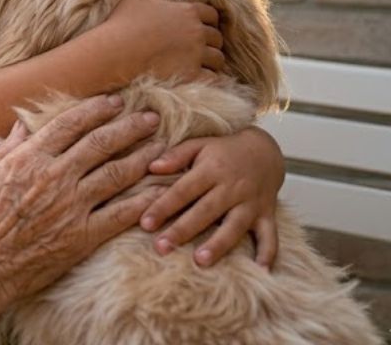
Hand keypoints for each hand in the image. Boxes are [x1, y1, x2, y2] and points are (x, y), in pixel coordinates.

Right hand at [0, 94, 166, 306]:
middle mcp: (53, 177)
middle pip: (100, 143)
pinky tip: (157, 191)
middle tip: (150, 118)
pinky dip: (142, 200)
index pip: (70, 124)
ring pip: (116, 174)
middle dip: (129, 127)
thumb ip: (8, 148)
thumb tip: (22, 125)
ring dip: (142, 157)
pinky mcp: (81, 237)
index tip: (114, 102)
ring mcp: (70, 207)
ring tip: (160, 147)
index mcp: (28, 158)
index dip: (95, 110)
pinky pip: (120, 214)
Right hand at [104, 0, 223, 82]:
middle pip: (217, 37)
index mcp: (187, 12)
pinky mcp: (191, 75)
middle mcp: (196, 32)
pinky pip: (211, 77)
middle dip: (210, 42)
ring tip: (200, 64)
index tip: (199, 27)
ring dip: (211, 61)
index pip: (212, 15)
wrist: (112, 54)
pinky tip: (198, 77)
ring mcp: (196, 55)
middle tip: (198, 48)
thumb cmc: (122, 24)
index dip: (207, 21)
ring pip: (217, 58)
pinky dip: (208, 78)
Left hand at [139, 126, 284, 268]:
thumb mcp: (199, 145)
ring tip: (201, 261)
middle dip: (183, 230)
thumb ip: (176, 155)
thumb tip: (152, 167)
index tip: (145, 223)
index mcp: (211, 169)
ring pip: (234, 226)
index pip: (183, 190)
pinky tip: (260, 271)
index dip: (163, 206)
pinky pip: (270, 236)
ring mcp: (251, 203)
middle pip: (205, 212)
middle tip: (162, 247)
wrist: (264, 150)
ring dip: (219, 245)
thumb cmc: (224, 151)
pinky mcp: (267, 215)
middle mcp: (232, 188)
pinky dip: (268, 254)